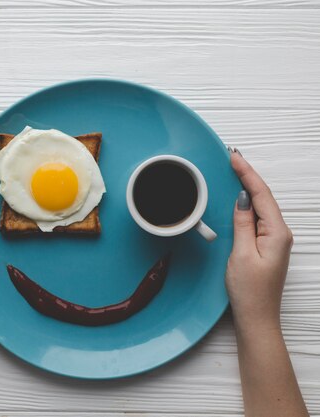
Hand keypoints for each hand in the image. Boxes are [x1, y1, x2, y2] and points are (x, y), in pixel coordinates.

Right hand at [226, 151, 293, 332]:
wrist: (256, 317)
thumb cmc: (250, 291)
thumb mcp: (242, 254)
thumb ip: (243, 224)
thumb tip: (243, 199)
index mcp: (277, 233)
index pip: (262, 195)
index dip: (247, 174)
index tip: (234, 157)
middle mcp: (280, 234)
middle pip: (264, 197)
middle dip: (248, 175)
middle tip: (232, 157)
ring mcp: (273, 240)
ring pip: (261, 206)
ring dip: (248, 187)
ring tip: (234, 171)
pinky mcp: (265, 246)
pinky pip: (257, 218)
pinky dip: (248, 203)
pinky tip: (239, 198)